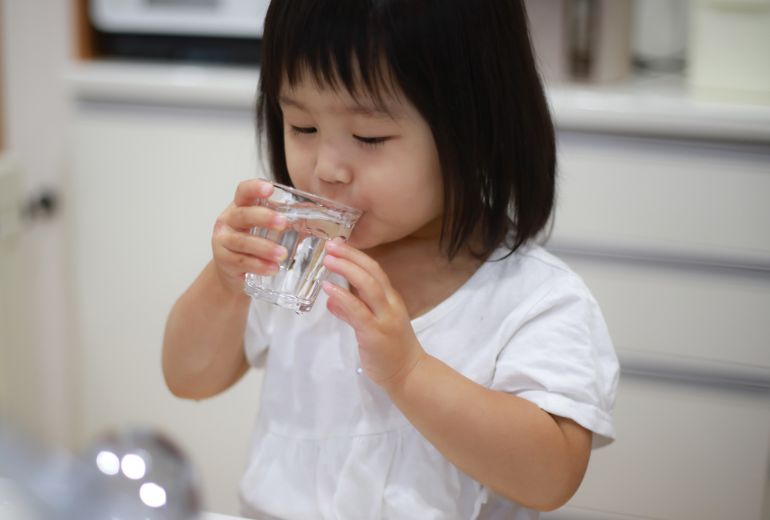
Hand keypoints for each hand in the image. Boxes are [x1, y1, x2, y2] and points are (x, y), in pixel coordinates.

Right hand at [212, 180, 287, 292]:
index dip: (254, 188)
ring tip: (283, 254)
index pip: (243, 192)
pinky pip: (241, 262)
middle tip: (283, 223)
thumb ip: (288, 219)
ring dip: (264, 247)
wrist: (233, 272)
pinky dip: (259, 266)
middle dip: (263, 217)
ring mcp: (223, 241)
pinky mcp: (224, 261)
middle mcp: (228, 221)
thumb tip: (317, 214)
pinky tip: (273, 269)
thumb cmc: (254, 244)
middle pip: (243, 215)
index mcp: (241, 207)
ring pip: (242, 241)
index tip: (269, 189)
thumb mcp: (268, 228)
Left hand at [321, 239, 426, 387]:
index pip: (374, 269)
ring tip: (328, 260)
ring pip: (368, 286)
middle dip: (351, 256)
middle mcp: (390, 304)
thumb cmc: (390, 349)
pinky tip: (329, 288)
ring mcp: (384, 318)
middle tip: (331, 244)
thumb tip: (331, 299)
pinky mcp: (375, 333)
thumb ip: (351, 311)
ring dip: (347, 270)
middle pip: (372, 272)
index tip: (338, 244)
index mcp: (390, 299)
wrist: (408, 374)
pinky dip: (343, 296)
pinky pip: (359, 310)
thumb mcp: (371, 325)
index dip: (356, 255)